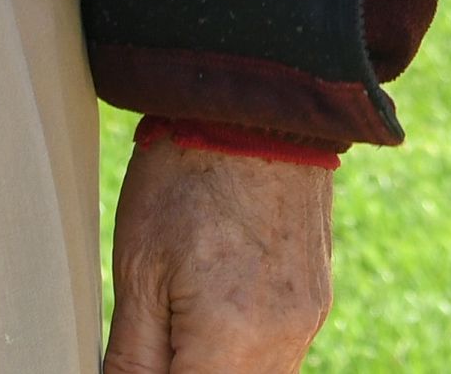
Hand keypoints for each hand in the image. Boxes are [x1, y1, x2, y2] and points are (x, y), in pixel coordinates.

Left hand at [102, 131, 332, 373]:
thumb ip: (133, 359)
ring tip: (177, 318)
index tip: (132, 360)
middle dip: (185, 373)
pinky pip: (280, 354)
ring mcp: (309, 321)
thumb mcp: (138, 271)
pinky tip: (211, 310)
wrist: (254, 103)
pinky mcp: (317, 300)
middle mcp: (284, 341)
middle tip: (153, 333)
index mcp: (232, 339)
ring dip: (214, 366)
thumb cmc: (185, 174)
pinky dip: (242, 351)